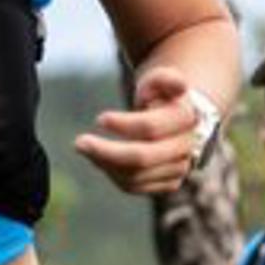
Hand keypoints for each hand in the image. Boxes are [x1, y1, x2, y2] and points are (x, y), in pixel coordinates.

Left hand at [73, 66, 202, 194]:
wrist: (176, 118)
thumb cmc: (161, 94)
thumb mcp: (160, 80)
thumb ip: (165, 78)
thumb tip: (180, 85)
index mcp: (185, 119)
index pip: (151, 128)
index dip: (123, 125)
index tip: (99, 118)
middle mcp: (186, 148)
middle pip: (142, 158)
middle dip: (107, 152)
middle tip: (79, 142)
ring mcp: (178, 169)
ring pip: (136, 176)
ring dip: (104, 163)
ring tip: (84, 147)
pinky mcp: (168, 184)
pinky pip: (135, 186)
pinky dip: (112, 174)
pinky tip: (98, 158)